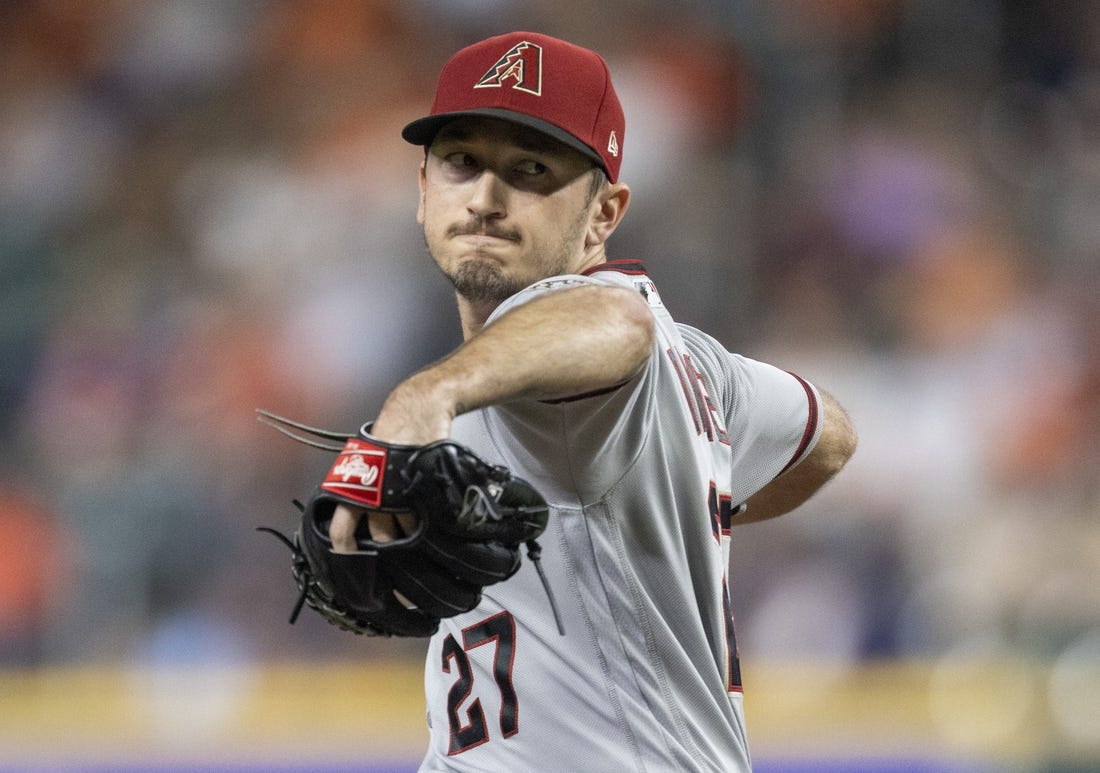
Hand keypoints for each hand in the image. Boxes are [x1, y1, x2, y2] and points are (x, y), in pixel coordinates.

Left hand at [328, 376, 451, 552]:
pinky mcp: (421, 490)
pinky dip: (424, 516)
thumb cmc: (388, 436)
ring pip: (404, 528)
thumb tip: (354, 515)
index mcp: (353, 490)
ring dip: (408, 528)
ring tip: (410, 518)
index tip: (351, 560)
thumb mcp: (364, 461)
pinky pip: (423, 514)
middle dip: (386, 543)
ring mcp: (400, 494)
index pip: (340, 531)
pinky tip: (423, 507)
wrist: (415, 412)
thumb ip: (358, 489)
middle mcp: (375, 496)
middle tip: (391, 542)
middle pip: (380, 536)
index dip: (345, 550)